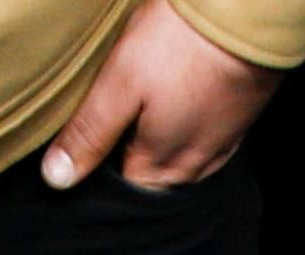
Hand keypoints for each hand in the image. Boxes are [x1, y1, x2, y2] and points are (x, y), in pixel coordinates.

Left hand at [41, 0, 283, 192]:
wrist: (248, 16)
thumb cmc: (180, 45)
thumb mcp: (119, 84)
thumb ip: (90, 133)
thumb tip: (56, 179)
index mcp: (159, 165)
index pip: (122, 189)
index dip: (101, 169)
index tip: (89, 141)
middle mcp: (193, 165)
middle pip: (152, 178)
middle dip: (131, 160)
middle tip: (115, 122)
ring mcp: (221, 145)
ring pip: (181, 161)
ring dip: (162, 145)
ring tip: (146, 114)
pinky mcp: (239, 122)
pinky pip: (207, 141)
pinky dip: (191, 131)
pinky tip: (181, 109)